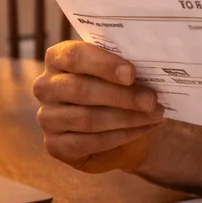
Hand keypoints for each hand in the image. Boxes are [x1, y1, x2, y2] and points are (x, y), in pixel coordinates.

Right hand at [32, 41, 166, 173]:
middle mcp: (45, 87)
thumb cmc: (116, 91)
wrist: (114, 129)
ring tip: (156, 114)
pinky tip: (144, 129)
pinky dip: (122, 136)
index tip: (131, 74)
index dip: (104, 65)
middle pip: (81, 89)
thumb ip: (124, 67)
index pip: (75, 56)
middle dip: (121, 96)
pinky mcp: (55, 146)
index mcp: (57, 58)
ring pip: (88, 119)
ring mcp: (47, 118)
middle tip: (151, 100)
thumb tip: (151, 69)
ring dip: (127, 118)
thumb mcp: (118, 74)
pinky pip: (90, 142)